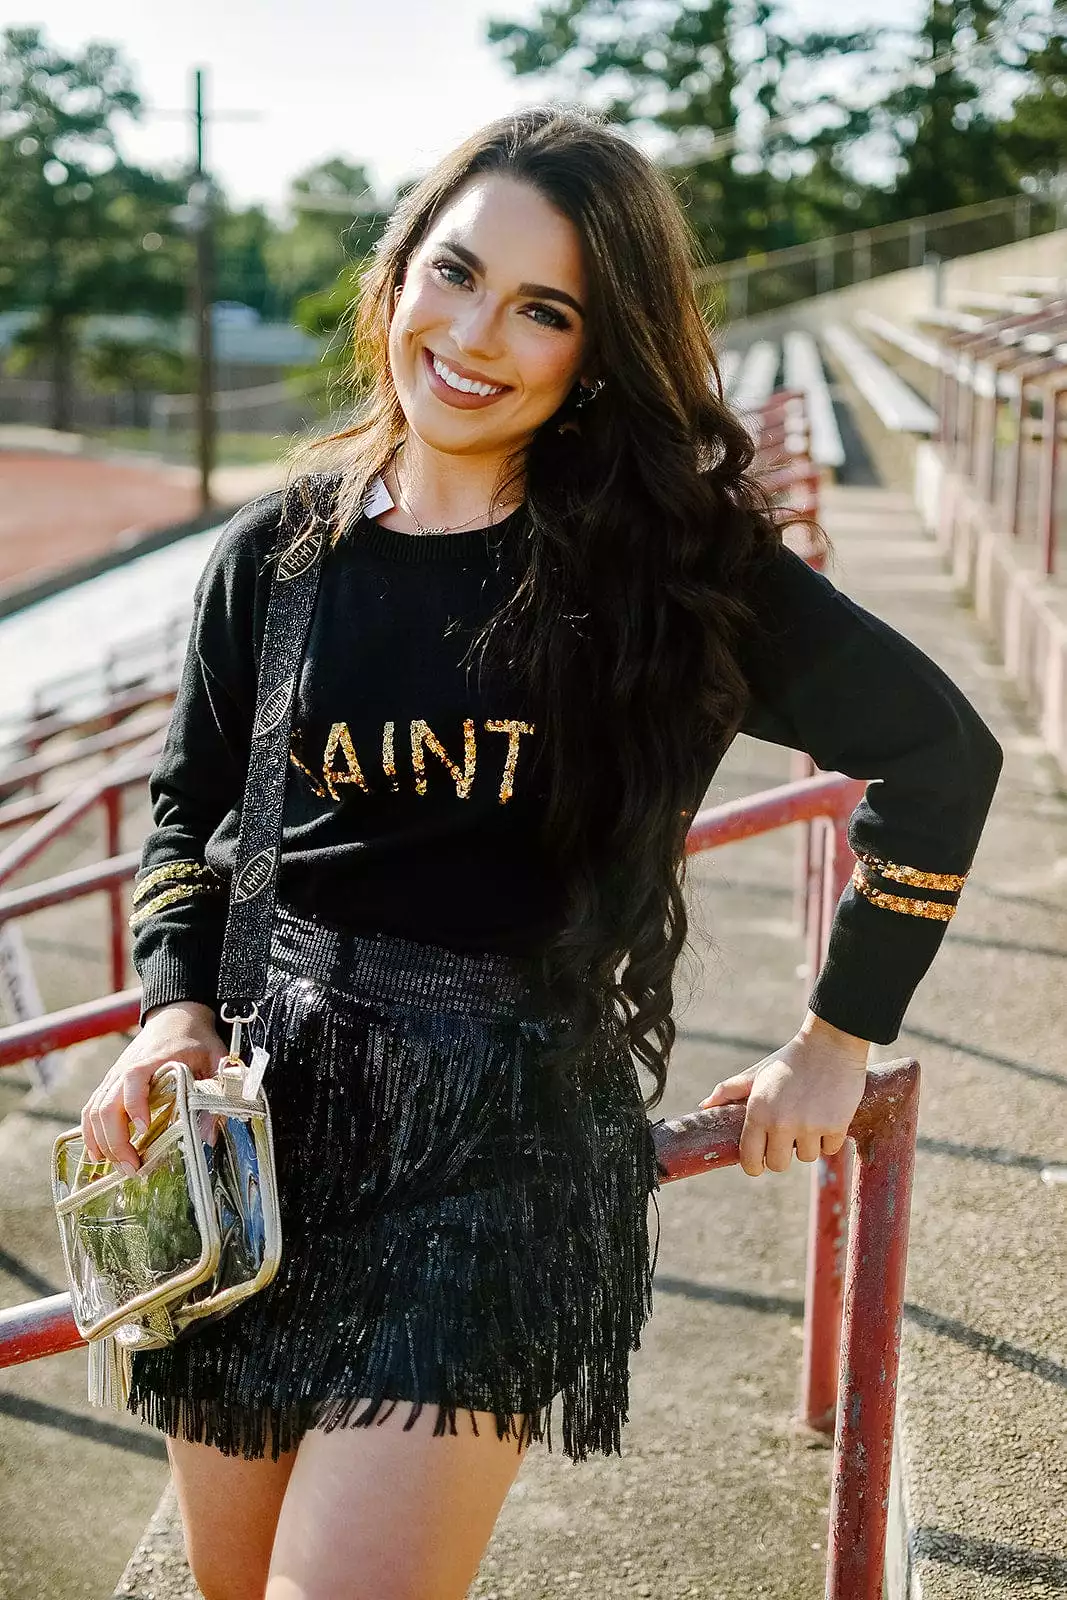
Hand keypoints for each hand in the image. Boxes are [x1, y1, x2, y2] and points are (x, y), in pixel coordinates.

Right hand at [80, 1000, 226, 1176]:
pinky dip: (90, 1134)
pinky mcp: (109, 1084)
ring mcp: (114, 1076)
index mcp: (154, 1058)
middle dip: (116, 1140)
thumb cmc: (197, 1040)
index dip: (135, 1104)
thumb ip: (216, 1093)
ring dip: (103, 1142)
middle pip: (107, 1104)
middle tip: (134, 1168)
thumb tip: (208, 1137)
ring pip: (94, 1111)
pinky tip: (100, 1155)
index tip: (144, 1130)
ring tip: (120, 1168)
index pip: (134, 1078)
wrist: (175, 1016)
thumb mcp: (216, 1060)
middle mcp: (126, 1067)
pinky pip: (91, 1110)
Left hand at [698, 1011, 870, 1177]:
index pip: (750, 1160)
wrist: (831, 1044)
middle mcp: (781, 1123)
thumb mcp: (757, 1073)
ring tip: (810, 1117)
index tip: (760, 1159)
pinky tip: (827, 1116)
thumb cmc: (790, 1060)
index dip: (754, 1164)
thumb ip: (729, 1090)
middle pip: (778, 1165)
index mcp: (758, 1112)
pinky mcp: (835, 1126)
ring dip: (808, 1143)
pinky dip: (829, 1138)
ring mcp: (809, 1127)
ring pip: (806, 1157)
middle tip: (787, 1135)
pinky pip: (830, 1149)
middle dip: (781, 1154)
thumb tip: (705, 1105)